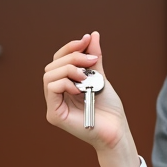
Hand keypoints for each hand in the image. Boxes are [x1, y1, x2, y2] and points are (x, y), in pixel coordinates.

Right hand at [43, 31, 139, 166]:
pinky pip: (52, 89)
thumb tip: (92, 36)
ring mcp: (54, 105)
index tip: (86, 40)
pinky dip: (66, 83)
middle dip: (73, 57)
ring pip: (49, 75)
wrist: (116, 130)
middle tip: (92, 61)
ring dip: (70, 69)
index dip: (70, 48)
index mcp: (65, 85)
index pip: (58, 60)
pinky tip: (80, 87)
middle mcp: (56, 94)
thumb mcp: (101, 77)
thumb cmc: (109, 109)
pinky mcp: (55, 114)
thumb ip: (94, 59)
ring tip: (87, 77)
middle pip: (53, 66)